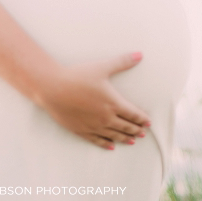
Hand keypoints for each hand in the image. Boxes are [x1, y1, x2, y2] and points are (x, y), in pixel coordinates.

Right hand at [33, 52, 150, 149]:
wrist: (53, 88)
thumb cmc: (77, 76)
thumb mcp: (102, 67)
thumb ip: (122, 62)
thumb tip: (140, 54)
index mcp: (113, 103)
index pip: (133, 114)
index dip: (142, 119)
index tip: (148, 122)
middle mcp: (106, 118)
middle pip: (126, 126)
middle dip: (136, 130)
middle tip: (143, 133)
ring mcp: (94, 126)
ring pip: (114, 135)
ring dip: (125, 138)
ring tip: (132, 141)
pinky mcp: (81, 130)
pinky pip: (98, 140)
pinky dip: (106, 144)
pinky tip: (111, 146)